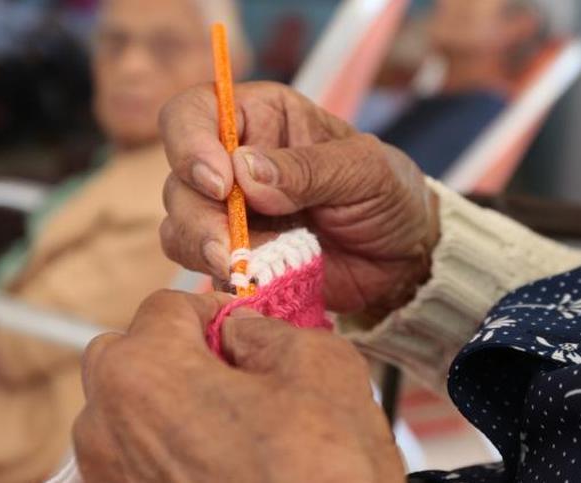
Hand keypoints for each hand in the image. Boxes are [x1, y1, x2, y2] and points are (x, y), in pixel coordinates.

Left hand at [74, 290, 404, 482]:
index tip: (238, 328)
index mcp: (147, 372)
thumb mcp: (321, 369)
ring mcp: (109, 476)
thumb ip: (270, 330)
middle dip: (169, 351)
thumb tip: (244, 332)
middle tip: (227, 372)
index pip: (164, 306)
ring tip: (224, 426)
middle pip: (124, 356)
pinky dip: (161, 450)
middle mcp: (108, 425)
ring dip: (161, 404)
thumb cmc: (319, 478)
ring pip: (120, 412)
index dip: (211, 310)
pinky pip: (130, 460)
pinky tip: (214, 465)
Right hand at [159, 82, 438, 320]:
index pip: (194, 113)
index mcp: (260, 118)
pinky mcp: (232, 254)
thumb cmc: (388, 196)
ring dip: (201, 248)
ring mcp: (228, 211)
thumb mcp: (364, 171)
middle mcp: (232, 160)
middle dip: (198, 216)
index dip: (190, 143)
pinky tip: (249, 282)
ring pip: (178, 223)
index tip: (219, 183)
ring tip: (240, 269)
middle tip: (228, 248)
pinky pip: (199, 263)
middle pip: (178, 177)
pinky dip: (216, 276)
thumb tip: (242, 170)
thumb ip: (307, 168)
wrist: (402, 259)